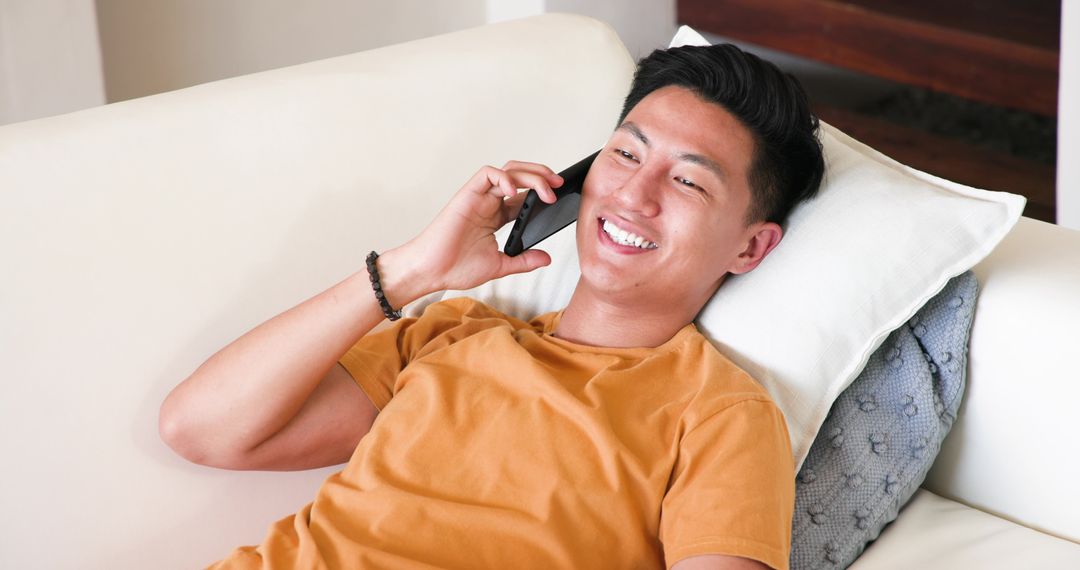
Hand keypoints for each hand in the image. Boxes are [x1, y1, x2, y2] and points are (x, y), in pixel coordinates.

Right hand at [380, 161, 563, 304]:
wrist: (431, 270)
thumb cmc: (455, 267)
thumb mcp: (500, 266)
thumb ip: (523, 261)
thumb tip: (546, 258)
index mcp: (496, 217)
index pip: (524, 196)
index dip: (542, 193)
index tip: (559, 199)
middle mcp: (488, 203)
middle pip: (519, 177)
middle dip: (542, 176)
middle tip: (559, 185)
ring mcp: (478, 197)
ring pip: (508, 171)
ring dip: (530, 174)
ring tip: (547, 187)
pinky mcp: (467, 194)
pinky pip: (487, 174)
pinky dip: (504, 177)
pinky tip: (515, 191)